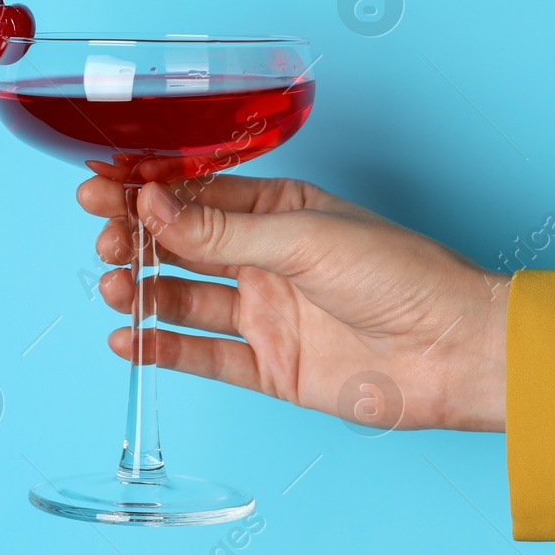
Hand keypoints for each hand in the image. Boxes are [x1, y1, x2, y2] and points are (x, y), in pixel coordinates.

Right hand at [80, 175, 507, 431]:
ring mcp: (263, 313)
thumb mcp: (304, 237)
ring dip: (141, 292)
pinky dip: (160, 349)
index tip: (101, 189)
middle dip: (134, 240)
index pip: (195, 197)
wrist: (454, 351)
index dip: (145, 194)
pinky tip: (127, 340)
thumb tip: (153, 206)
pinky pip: (200, 355)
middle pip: (179, 247)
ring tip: (112, 287)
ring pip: (182, 299)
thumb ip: (222, 229)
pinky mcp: (267, 365)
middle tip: (103, 241)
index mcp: (278, 211)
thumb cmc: (401, 276)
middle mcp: (264, 260)